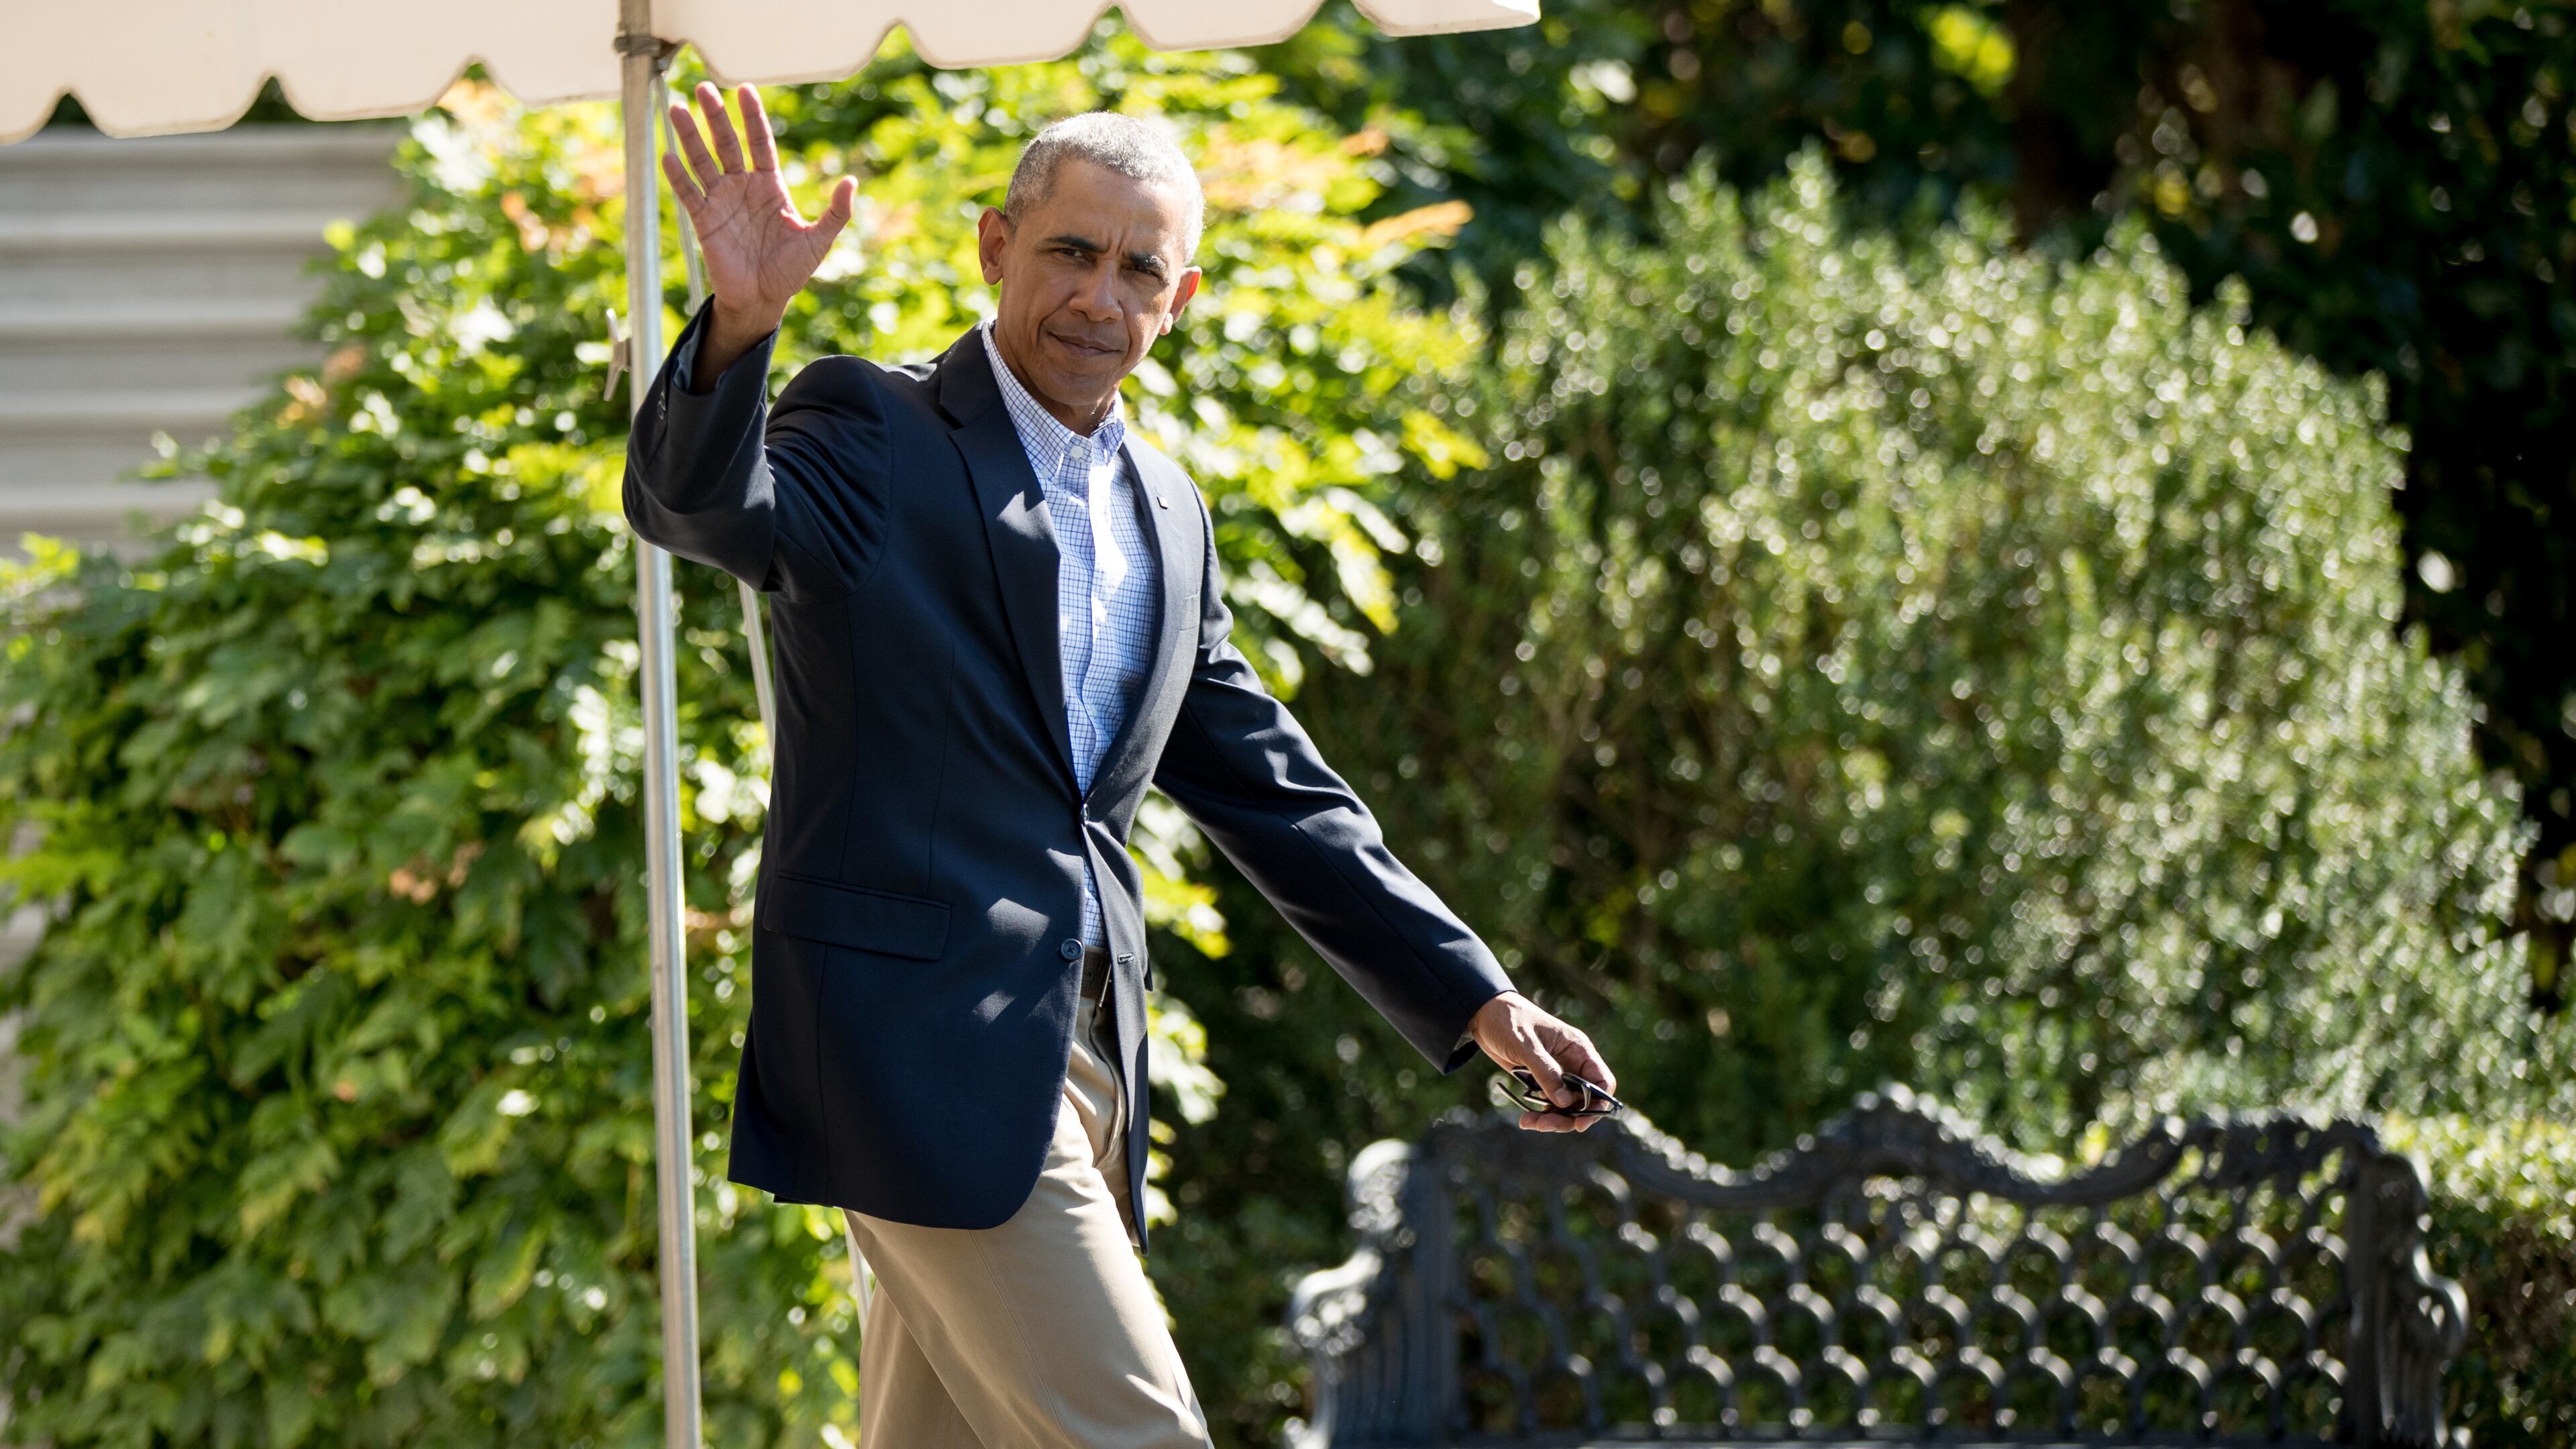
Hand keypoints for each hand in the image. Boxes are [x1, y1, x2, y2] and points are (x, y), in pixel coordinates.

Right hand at [662, 82, 856, 377]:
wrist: (764, 299)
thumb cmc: (791, 270)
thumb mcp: (819, 239)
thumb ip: (836, 212)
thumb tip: (852, 182)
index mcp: (770, 185)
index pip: (760, 142)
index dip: (753, 117)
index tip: (745, 89)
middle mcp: (743, 187)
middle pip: (727, 143)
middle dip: (716, 116)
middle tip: (704, 87)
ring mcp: (721, 201)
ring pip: (702, 161)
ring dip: (690, 136)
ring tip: (677, 108)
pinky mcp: (704, 221)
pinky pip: (689, 194)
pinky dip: (678, 176)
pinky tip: (668, 155)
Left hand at [1468, 991, 1617, 1133]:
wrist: (1484, 1015)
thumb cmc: (1508, 1021)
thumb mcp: (1526, 1045)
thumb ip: (1546, 1072)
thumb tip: (1565, 1102)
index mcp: (1578, 1049)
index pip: (1602, 1081)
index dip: (1598, 1104)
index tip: (1581, 1123)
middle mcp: (1573, 1063)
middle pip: (1584, 1100)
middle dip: (1569, 1117)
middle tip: (1545, 1124)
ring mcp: (1558, 1073)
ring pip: (1567, 1106)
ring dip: (1552, 1119)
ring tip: (1528, 1122)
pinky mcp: (1542, 1080)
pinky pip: (1550, 1104)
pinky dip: (1540, 1115)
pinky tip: (1525, 1119)